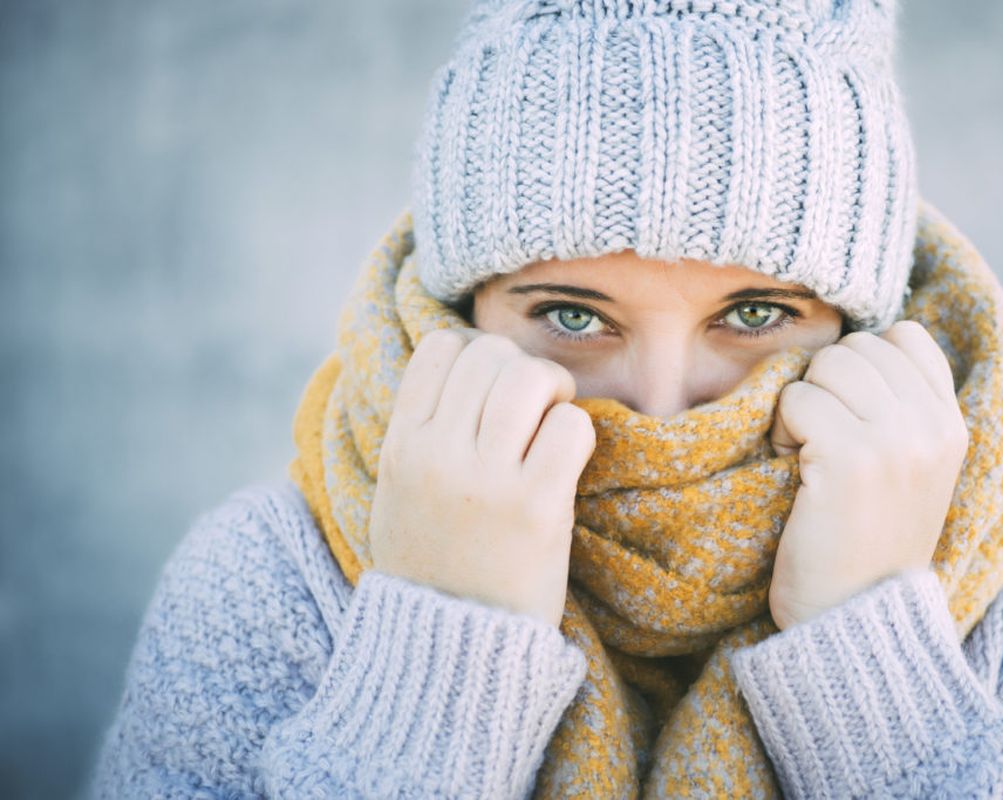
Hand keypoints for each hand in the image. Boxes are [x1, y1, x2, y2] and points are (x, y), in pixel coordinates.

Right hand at [367, 329, 595, 627]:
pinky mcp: (536, 506)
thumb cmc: (433, 564)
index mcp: (400, 446)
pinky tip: (566, 459)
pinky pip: (571, 426)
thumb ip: (420, 431)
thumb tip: (460, 362)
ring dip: (553, 389)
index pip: (441, 348)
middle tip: (536, 401)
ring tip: (553, 419)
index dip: (477, 351)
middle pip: (491, 354)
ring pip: (530, 378)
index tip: (492, 382)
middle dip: (522, 367)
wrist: (450, 649)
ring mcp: (487, 480)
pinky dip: (577, 431)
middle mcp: (438, 455)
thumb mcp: (399, 492)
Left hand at [766, 321, 967, 629]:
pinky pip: (796, 400)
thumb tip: (855, 346)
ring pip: (825, 366)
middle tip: (821, 443)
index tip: (849, 414)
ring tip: (810, 458)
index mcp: (951, 426)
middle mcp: (933, 427)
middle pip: (856, 347)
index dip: (861, 365)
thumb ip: (901, 410)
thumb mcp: (908, 471)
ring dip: (801, 406)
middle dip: (824, 387)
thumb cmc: (864, 544)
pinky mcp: (851, 458)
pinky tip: (796, 472)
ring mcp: (896, 441)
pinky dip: (782, 431)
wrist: (852, 619)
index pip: (905, 337)